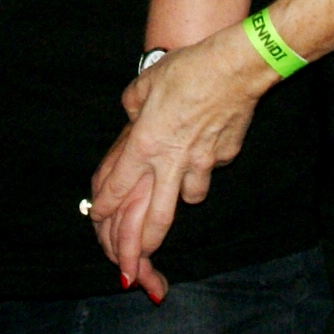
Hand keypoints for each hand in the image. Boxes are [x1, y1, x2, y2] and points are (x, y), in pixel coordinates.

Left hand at [84, 26, 276, 299]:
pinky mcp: (225, 156)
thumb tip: (132, 115)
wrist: (236, 67)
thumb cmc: (187, 69)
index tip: (97, 218)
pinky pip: (211, 169)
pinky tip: (207, 144)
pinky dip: (206, 164)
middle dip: (142, 248)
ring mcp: (202, 163)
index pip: (118, 186)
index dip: (105, 206)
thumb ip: (133, 106)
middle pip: (155, 219)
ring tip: (177, 187)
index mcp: (146, 144)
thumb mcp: (144, 84)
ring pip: (189, 197)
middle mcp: (172, 162)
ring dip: (181, 196)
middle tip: (135, 265)